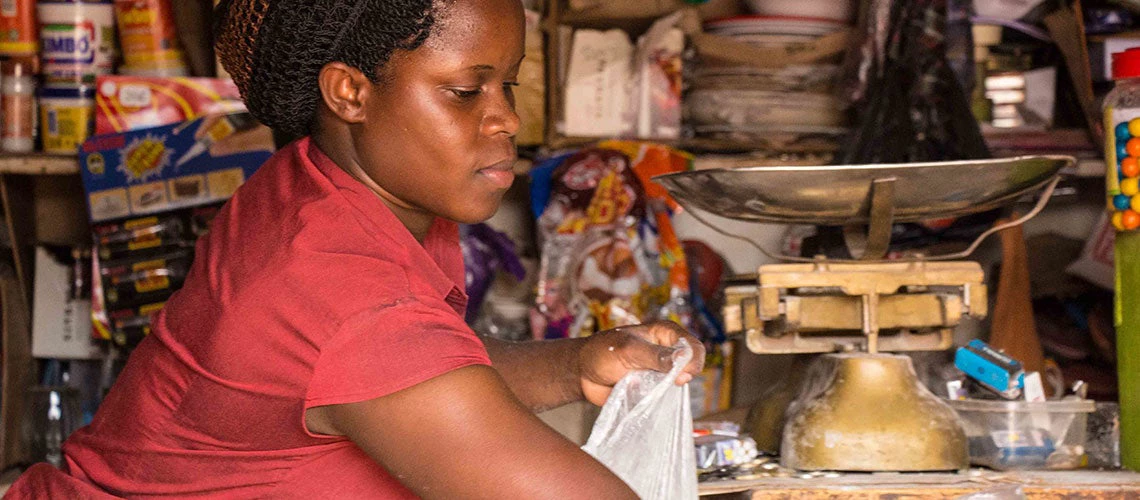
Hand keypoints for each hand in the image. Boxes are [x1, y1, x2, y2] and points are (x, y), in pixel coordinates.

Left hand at [578, 320, 705, 405]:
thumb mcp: (629, 350)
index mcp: (664, 333)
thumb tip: (683, 359)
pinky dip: (660, 397)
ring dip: (668, 387)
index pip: (692, 345)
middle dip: (681, 375)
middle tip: (671, 382)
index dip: (692, 360)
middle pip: (690, 365)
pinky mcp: (653, 387)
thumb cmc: (602, 352)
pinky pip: (665, 395)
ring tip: (650, 386)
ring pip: (678, 382)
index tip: (682, 374)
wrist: (583, 373)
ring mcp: (660, 370)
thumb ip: (656, 356)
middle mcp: (666, 350)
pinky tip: (648, 396)